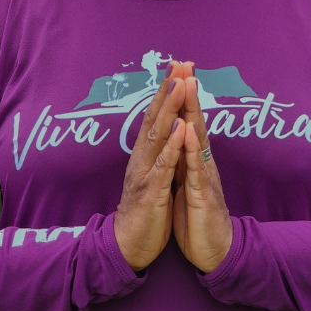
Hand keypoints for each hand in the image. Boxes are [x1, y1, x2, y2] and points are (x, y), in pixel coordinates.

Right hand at [114, 68, 185, 270]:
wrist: (128, 247)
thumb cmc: (145, 212)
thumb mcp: (153, 177)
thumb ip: (158, 154)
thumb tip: (168, 130)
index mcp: (145, 155)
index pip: (156, 117)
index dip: (167, 92)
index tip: (179, 67)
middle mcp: (141, 158)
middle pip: (155, 118)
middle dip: (167, 90)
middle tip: (179, 64)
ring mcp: (145, 173)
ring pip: (157, 136)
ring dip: (169, 109)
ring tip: (179, 85)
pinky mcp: (151, 192)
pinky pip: (163, 166)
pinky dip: (173, 146)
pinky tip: (182, 129)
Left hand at [172, 74, 232, 273]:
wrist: (215, 253)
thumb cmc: (199, 219)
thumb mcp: (186, 186)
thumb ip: (184, 161)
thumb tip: (178, 139)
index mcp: (192, 161)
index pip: (187, 123)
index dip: (180, 98)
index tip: (175, 71)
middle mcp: (200, 163)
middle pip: (195, 122)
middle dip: (188, 93)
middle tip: (185, 63)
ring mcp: (204, 177)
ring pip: (198, 139)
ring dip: (192, 111)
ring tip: (187, 84)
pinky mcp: (203, 195)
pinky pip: (196, 169)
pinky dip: (191, 149)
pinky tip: (188, 131)